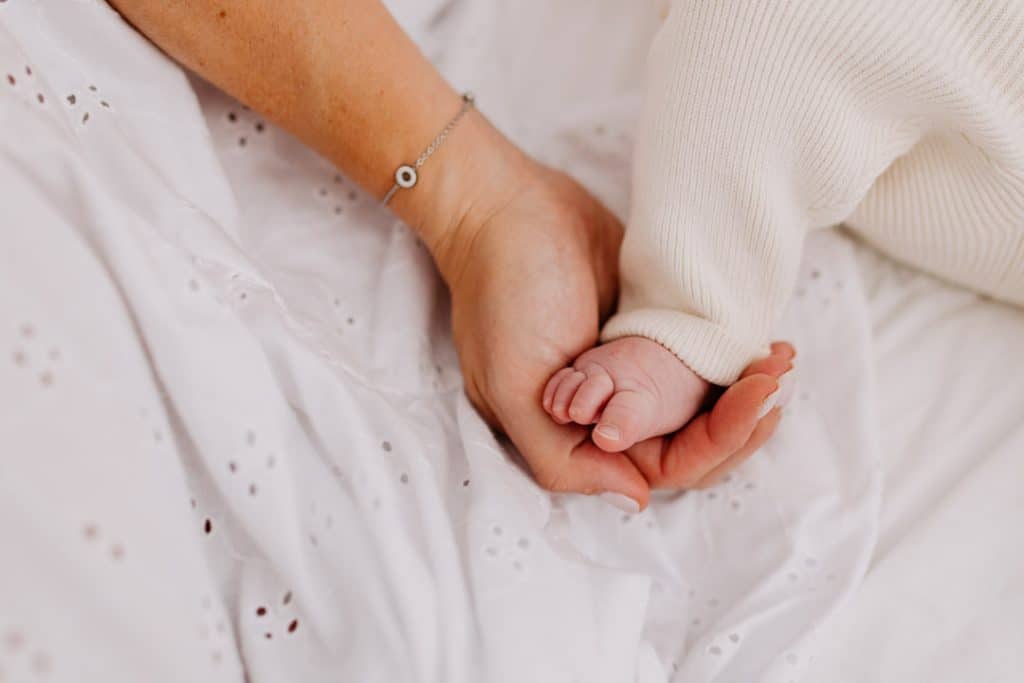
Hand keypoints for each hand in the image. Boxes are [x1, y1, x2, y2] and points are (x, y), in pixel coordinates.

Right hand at [421, 119, 792, 508]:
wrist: (510, 209)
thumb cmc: (502, 296)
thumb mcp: (511, 388)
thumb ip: (563, 458)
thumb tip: (636, 500)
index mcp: (578, 436)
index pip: (664, 466)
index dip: (718, 444)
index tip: (757, 401)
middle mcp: (610, 413)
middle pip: (693, 440)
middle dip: (743, 417)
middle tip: (779, 377)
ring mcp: (633, 371)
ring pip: (702, 405)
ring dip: (745, 389)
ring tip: (782, 358)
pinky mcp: (649, 330)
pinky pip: (700, 359)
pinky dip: (732, 357)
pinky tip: (762, 340)